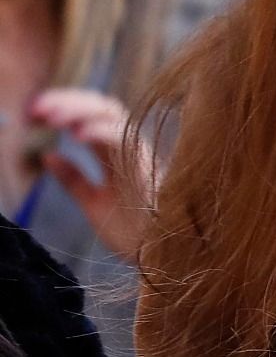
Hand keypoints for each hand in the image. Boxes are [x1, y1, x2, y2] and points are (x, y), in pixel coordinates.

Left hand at [27, 89, 153, 260]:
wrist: (163, 255)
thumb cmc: (136, 234)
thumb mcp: (94, 203)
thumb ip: (73, 179)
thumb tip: (48, 155)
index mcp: (115, 153)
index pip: (89, 116)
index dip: (63, 108)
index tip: (32, 113)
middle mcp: (128, 147)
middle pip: (100, 106)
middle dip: (66, 101)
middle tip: (34, 108)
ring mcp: (138, 154)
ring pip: (111, 114)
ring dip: (77, 109)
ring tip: (49, 116)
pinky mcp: (144, 166)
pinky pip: (123, 138)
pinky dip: (99, 131)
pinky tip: (77, 135)